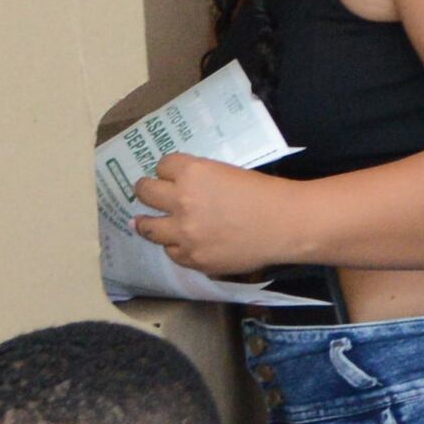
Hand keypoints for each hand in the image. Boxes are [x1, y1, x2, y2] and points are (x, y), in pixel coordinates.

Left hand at [131, 154, 306, 282]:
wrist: (284, 224)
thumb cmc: (263, 193)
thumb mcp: (226, 173)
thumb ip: (200, 179)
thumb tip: (181, 186)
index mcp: (193, 173)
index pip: (163, 165)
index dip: (165, 169)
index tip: (166, 173)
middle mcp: (181, 201)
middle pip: (146, 192)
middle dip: (144, 189)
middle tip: (143, 191)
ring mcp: (183, 233)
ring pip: (148, 227)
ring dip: (144, 222)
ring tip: (139, 221)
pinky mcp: (192, 258)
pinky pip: (170, 251)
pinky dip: (173, 245)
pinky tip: (175, 242)